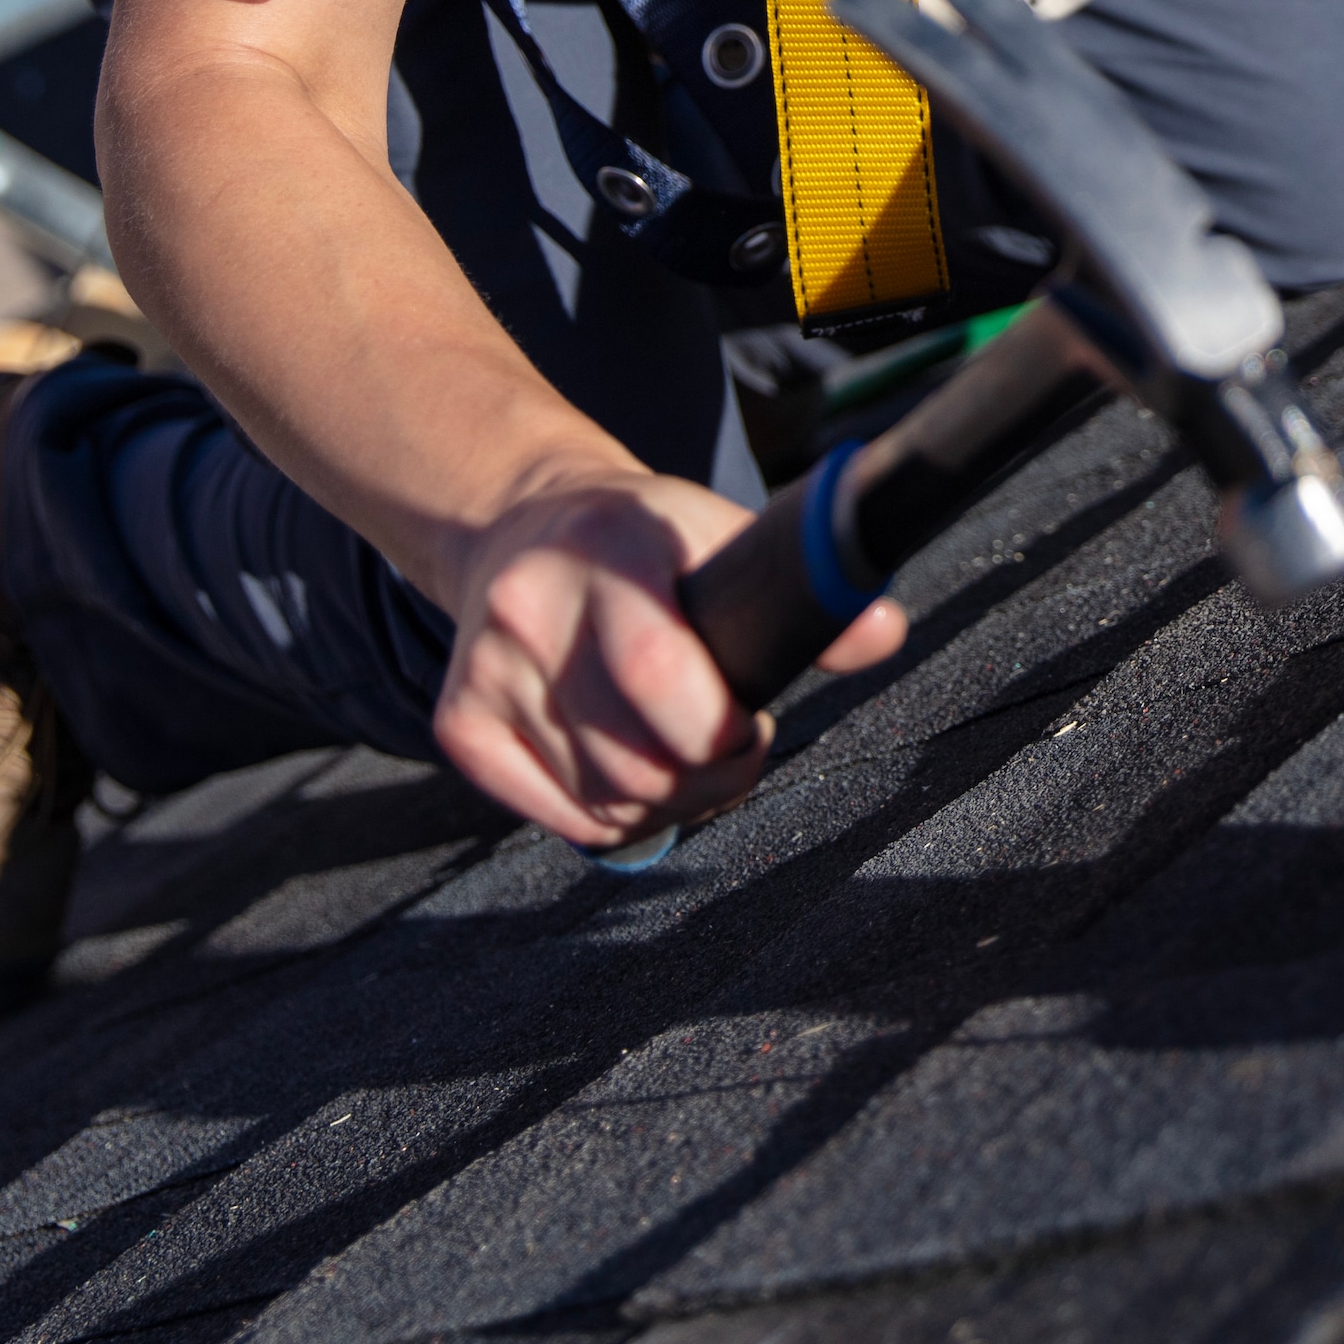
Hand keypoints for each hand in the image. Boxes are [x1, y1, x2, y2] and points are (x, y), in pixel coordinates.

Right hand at [427, 471, 906, 851]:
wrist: (520, 524)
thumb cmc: (646, 542)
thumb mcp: (722, 537)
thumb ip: (800, 593)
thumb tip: (884, 631)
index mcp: (610, 544)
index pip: (657, 669)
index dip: (719, 728)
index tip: (750, 724)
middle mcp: (530, 607)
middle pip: (634, 759)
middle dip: (708, 776)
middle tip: (731, 746)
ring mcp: (486, 669)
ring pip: (604, 800)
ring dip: (667, 801)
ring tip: (685, 752)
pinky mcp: (459, 722)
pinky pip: (561, 819)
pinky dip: (612, 816)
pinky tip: (630, 767)